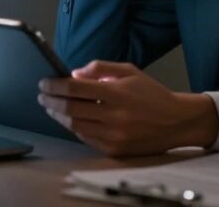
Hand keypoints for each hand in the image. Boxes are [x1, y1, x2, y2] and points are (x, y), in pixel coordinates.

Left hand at [37, 60, 217, 156]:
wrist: (177, 121)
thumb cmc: (152, 93)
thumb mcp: (129, 71)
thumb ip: (100, 68)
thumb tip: (74, 74)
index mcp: (116, 93)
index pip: (75, 89)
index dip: (55, 85)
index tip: (44, 83)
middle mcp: (114, 115)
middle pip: (70, 109)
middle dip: (51, 101)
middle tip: (42, 95)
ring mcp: (114, 135)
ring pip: (75, 126)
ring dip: (59, 116)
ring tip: (51, 107)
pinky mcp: (115, 150)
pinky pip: (86, 139)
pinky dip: (75, 128)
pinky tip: (69, 120)